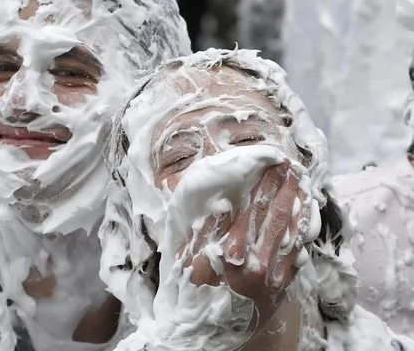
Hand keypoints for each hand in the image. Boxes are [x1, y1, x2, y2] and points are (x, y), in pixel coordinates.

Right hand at [180, 160, 307, 333]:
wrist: (213, 332)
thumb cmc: (197, 293)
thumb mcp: (191, 262)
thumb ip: (206, 233)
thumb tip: (222, 205)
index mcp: (232, 256)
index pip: (252, 211)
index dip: (263, 185)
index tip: (271, 165)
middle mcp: (257, 264)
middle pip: (275, 217)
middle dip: (285, 189)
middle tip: (292, 167)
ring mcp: (274, 275)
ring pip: (291, 233)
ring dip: (298, 205)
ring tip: (303, 184)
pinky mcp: (283, 284)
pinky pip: (299, 252)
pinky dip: (303, 231)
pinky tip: (306, 215)